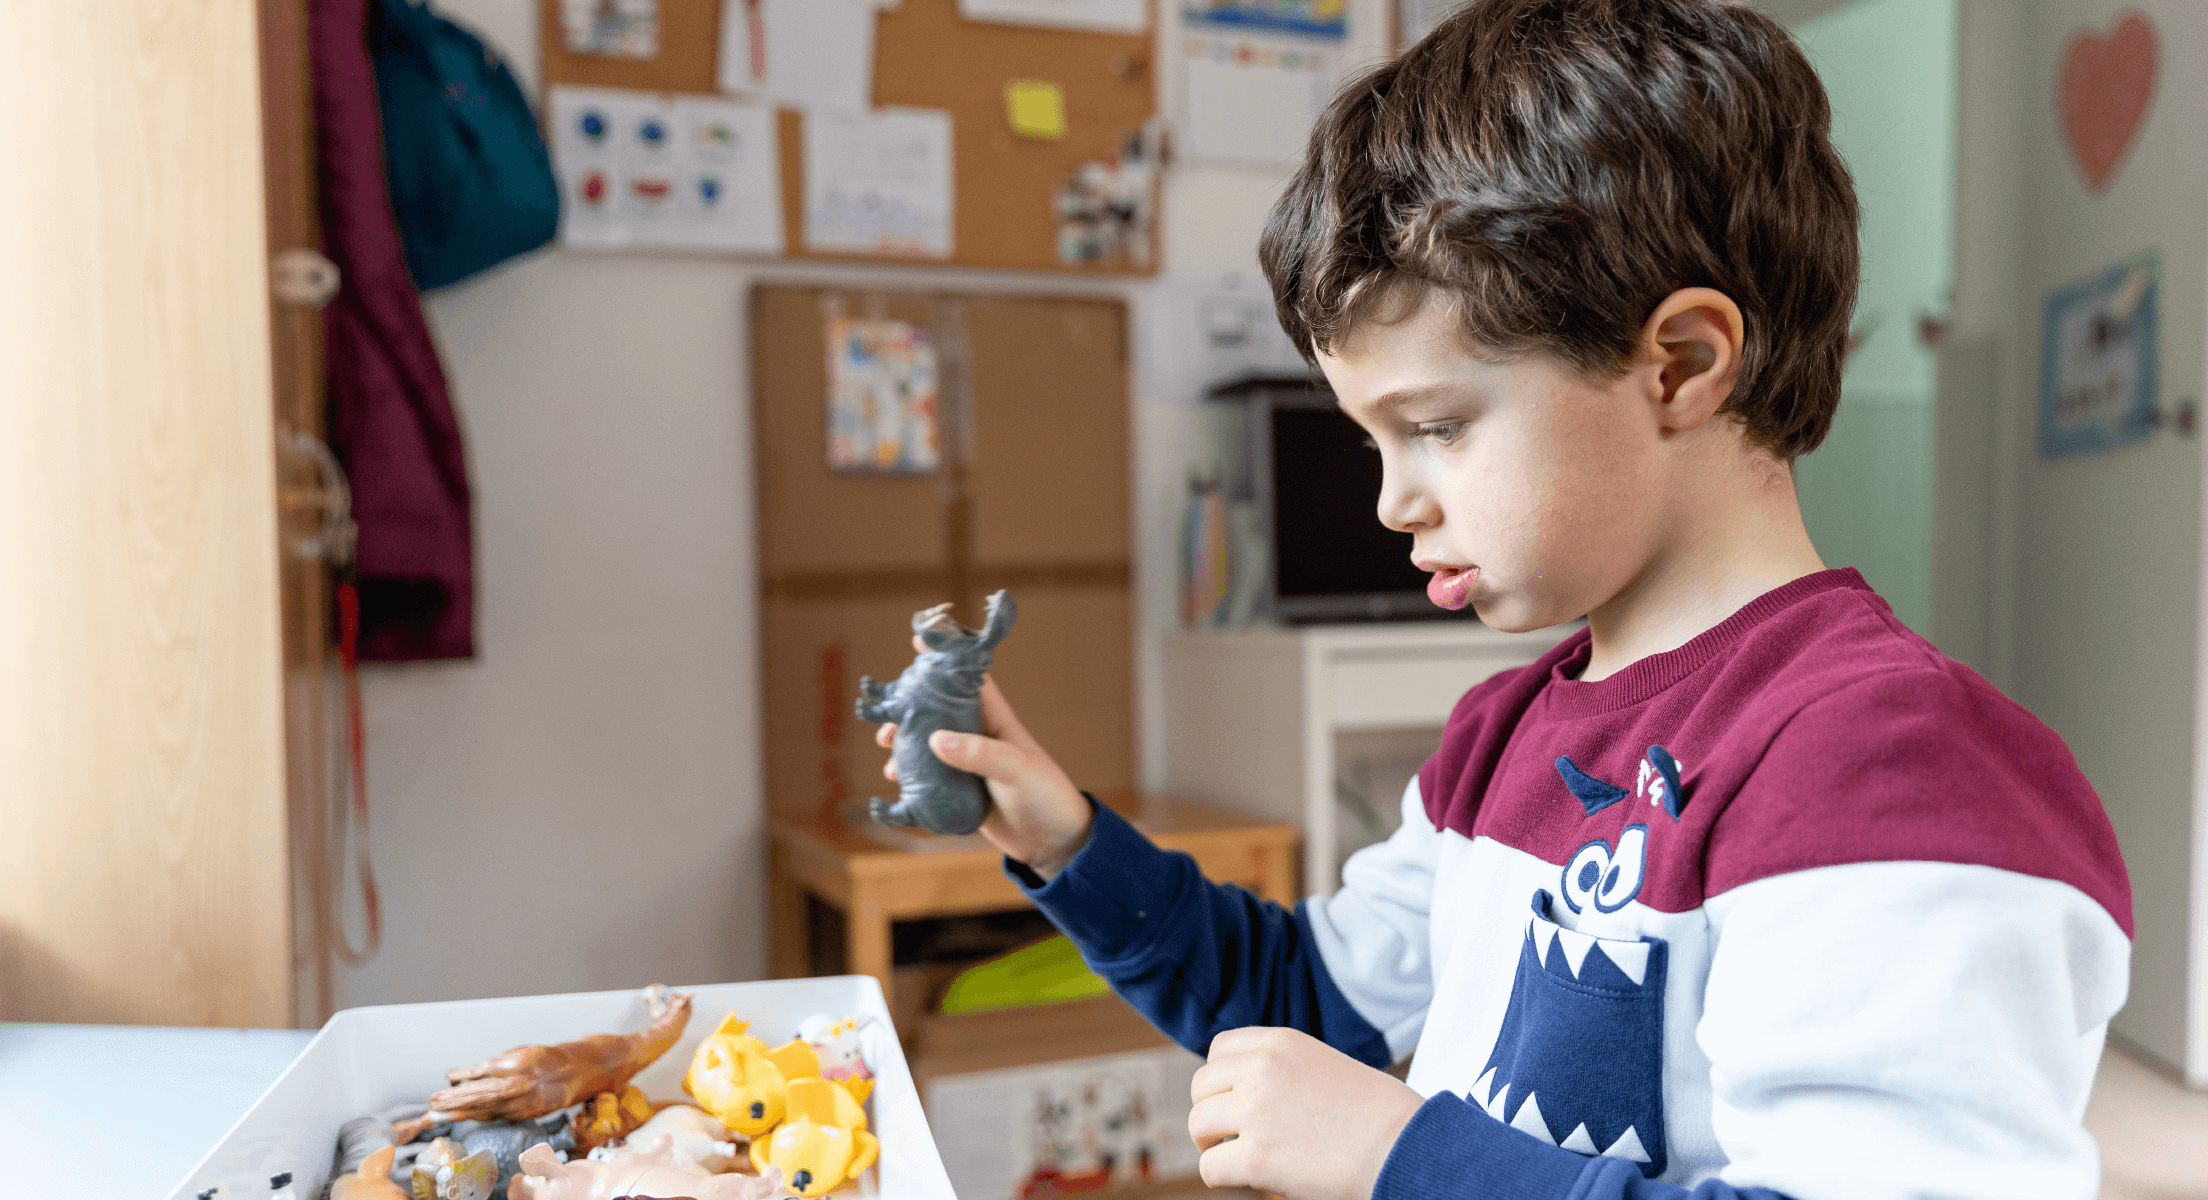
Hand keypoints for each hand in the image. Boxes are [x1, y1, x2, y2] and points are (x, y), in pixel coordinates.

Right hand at [875, 662, 1092, 876]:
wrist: (1056, 843)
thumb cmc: (1047, 797)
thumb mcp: (1017, 770)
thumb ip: (980, 754)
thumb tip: (937, 740)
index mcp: (997, 721)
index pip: (969, 681)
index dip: (945, 662)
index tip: (917, 644)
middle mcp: (980, 739)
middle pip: (938, 714)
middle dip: (910, 713)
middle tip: (887, 723)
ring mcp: (970, 767)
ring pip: (929, 748)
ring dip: (906, 749)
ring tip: (889, 758)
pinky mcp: (963, 793)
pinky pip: (930, 781)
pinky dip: (911, 780)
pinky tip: (898, 787)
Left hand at [1188, 1027, 1423, 1199]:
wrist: (1406, 1146)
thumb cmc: (1378, 1115)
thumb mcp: (1325, 1067)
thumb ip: (1283, 1070)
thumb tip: (1243, 1096)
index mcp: (1280, 1043)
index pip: (1219, 1050)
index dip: (1221, 1081)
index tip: (1236, 1102)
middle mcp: (1261, 1069)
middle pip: (1201, 1087)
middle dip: (1212, 1113)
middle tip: (1234, 1136)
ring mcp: (1255, 1110)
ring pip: (1198, 1125)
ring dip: (1213, 1145)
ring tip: (1240, 1158)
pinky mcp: (1256, 1156)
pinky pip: (1209, 1167)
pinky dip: (1222, 1177)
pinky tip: (1248, 1179)